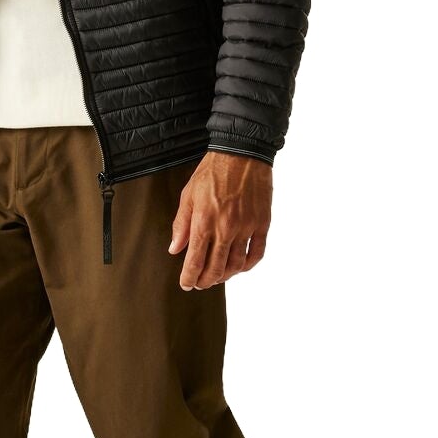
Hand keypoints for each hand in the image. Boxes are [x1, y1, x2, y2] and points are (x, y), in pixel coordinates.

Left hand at [168, 152, 272, 288]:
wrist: (242, 153)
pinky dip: (248, 265)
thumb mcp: (188, 195)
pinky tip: (241, 267)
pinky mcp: (262, 223)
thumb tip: (175, 248)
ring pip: (237, 265)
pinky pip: (257, 252)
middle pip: (216, 268)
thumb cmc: (212, 171)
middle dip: (206, 281)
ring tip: (218, 277)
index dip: (190, 277)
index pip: (195, 260)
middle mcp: (226, 228)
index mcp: (204, 221)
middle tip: (201, 284)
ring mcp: (246, 227)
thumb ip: (181, 224)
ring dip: (226, 276)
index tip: (186, 284)